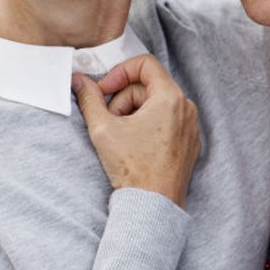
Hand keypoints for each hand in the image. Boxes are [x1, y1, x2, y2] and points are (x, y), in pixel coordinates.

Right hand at [72, 54, 200, 207]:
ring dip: (133, 113)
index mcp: (170, 98)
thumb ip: (89, 99)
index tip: (104, 90)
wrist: (153, 205)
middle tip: (108, 120)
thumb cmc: (133, 169)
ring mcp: (190, 126)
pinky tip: (135, 146)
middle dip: (123, 99)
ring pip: (156, 105)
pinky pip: (166, 122)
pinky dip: (147, 126)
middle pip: (148, 86)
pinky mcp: (188, 142)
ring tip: (120, 136)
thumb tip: (79, 81)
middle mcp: (186, 108)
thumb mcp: (103, 129)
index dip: (120, 72)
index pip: (145, 64)